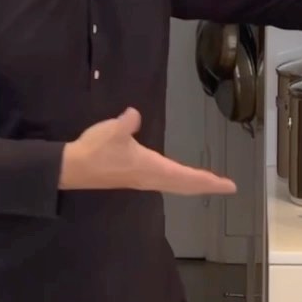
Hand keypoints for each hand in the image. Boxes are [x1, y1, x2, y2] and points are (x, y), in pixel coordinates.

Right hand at [59, 108, 236, 195]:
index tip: (229, 186)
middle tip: (227, 186)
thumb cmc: (96, 150)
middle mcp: (152, 177)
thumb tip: (134, 114)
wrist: (73, 167)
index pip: (188, 177)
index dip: (210, 181)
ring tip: (210, 181)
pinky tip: (180, 176)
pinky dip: (181, 181)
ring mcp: (143, 179)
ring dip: (194, 184)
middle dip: (207, 185)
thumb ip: (127, 122)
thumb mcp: (113, 131)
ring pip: (177, 184)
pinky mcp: (135, 177)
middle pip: (186, 185)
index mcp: (153, 168)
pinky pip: (167, 181)